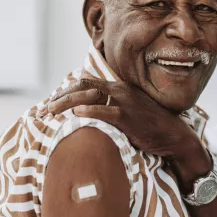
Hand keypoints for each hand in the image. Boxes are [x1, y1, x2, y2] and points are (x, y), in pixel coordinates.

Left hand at [46, 78, 211, 187]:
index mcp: (119, 87)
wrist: (173, 134)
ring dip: (66, 103)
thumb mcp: (129, 111)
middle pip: (83, 85)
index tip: (51, 103)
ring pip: (90, 95)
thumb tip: (88, 113)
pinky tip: (77, 113)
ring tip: (50, 112)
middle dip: (60, 96)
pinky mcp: (129, 117)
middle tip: (43, 110)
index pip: (86, 82)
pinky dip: (90, 110)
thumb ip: (110, 107)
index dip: (66, 91)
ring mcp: (125, 102)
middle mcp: (120, 90)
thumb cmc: (149, 125)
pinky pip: (106, 111)